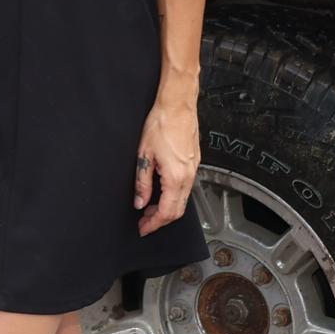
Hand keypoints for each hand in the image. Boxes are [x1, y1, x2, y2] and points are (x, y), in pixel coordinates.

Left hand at [133, 87, 199, 235]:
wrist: (177, 105)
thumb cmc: (161, 124)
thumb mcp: (144, 155)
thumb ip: (142, 182)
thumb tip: (140, 202)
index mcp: (176, 177)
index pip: (167, 212)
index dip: (154, 223)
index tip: (143, 228)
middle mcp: (189, 176)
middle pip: (178, 210)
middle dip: (160, 220)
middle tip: (144, 221)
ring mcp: (194, 169)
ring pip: (183, 200)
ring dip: (167, 208)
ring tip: (149, 207)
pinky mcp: (195, 162)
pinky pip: (186, 187)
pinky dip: (174, 196)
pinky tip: (161, 191)